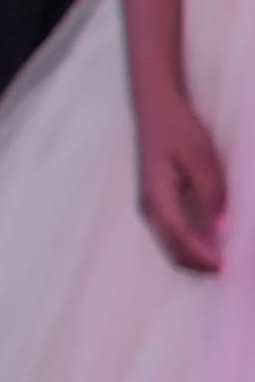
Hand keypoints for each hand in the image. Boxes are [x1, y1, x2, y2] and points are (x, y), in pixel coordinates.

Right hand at [139, 41, 227, 278]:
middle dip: (200, 266)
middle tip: (231, 271)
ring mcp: (151, 208)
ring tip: (225, 262)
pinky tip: (213, 247)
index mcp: (156, 197)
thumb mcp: (203, 160)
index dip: (203, 257)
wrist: (156, 111)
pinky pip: (173, 237)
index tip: (226, 268)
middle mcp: (149, 208)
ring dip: (196, 259)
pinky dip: (191, 248)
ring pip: (171, 247)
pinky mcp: (158, 205)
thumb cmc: (179, 131)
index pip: (179, 238)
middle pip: (172, 251)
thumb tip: (222, 228)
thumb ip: (212, 195)